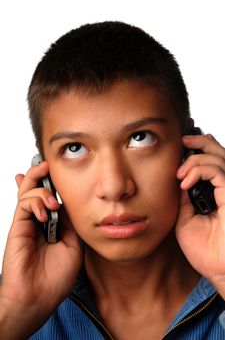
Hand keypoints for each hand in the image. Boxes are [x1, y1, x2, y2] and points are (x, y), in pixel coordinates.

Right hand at [0, 161, 82, 338]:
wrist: (38, 298)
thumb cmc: (56, 278)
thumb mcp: (73, 246)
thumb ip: (69, 224)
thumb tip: (65, 206)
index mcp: (52, 226)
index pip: (52, 199)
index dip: (54, 186)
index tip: (57, 172)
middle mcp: (39, 222)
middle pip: (36, 191)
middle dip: (41, 175)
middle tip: (46, 165)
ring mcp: (27, 224)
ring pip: (28, 193)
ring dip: (42, 191)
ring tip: (52, 204)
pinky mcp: (17, 227)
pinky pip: (23, 204)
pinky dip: (34, 202)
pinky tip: (43, 214)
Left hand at [176, 133, 224, 296]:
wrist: (217, 270)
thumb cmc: (205, 251)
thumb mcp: (186, 219)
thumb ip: (186, 198)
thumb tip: (179, 179)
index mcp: (218, 195)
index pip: (214, 165)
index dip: (200, 153)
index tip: (182, 148)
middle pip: (221, 155)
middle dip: (201, 144)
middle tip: (184, 140)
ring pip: (220, 159)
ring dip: (195, 160)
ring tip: (179, 173)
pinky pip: (219, 171)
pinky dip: (200, 170)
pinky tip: (185, 181)